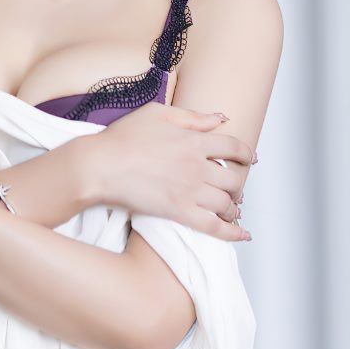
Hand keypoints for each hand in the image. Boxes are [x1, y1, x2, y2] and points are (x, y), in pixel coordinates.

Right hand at [92, 101, 254, 239]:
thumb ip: (192, 116)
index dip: (247, 155)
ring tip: (231, 210)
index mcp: (195, 140)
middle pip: (235, 179)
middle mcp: (198, 166)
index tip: (251, 159)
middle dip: (238, 185)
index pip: (235, 147)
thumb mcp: (157, 114)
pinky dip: (232, 233)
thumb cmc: (121, 138)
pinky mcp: (179, 212)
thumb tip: (220, 117)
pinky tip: (242, 235)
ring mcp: (190, 190)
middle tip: (234, 189)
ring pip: (227, 203)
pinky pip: (214, 227)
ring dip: (233, 207)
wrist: (99, 165)